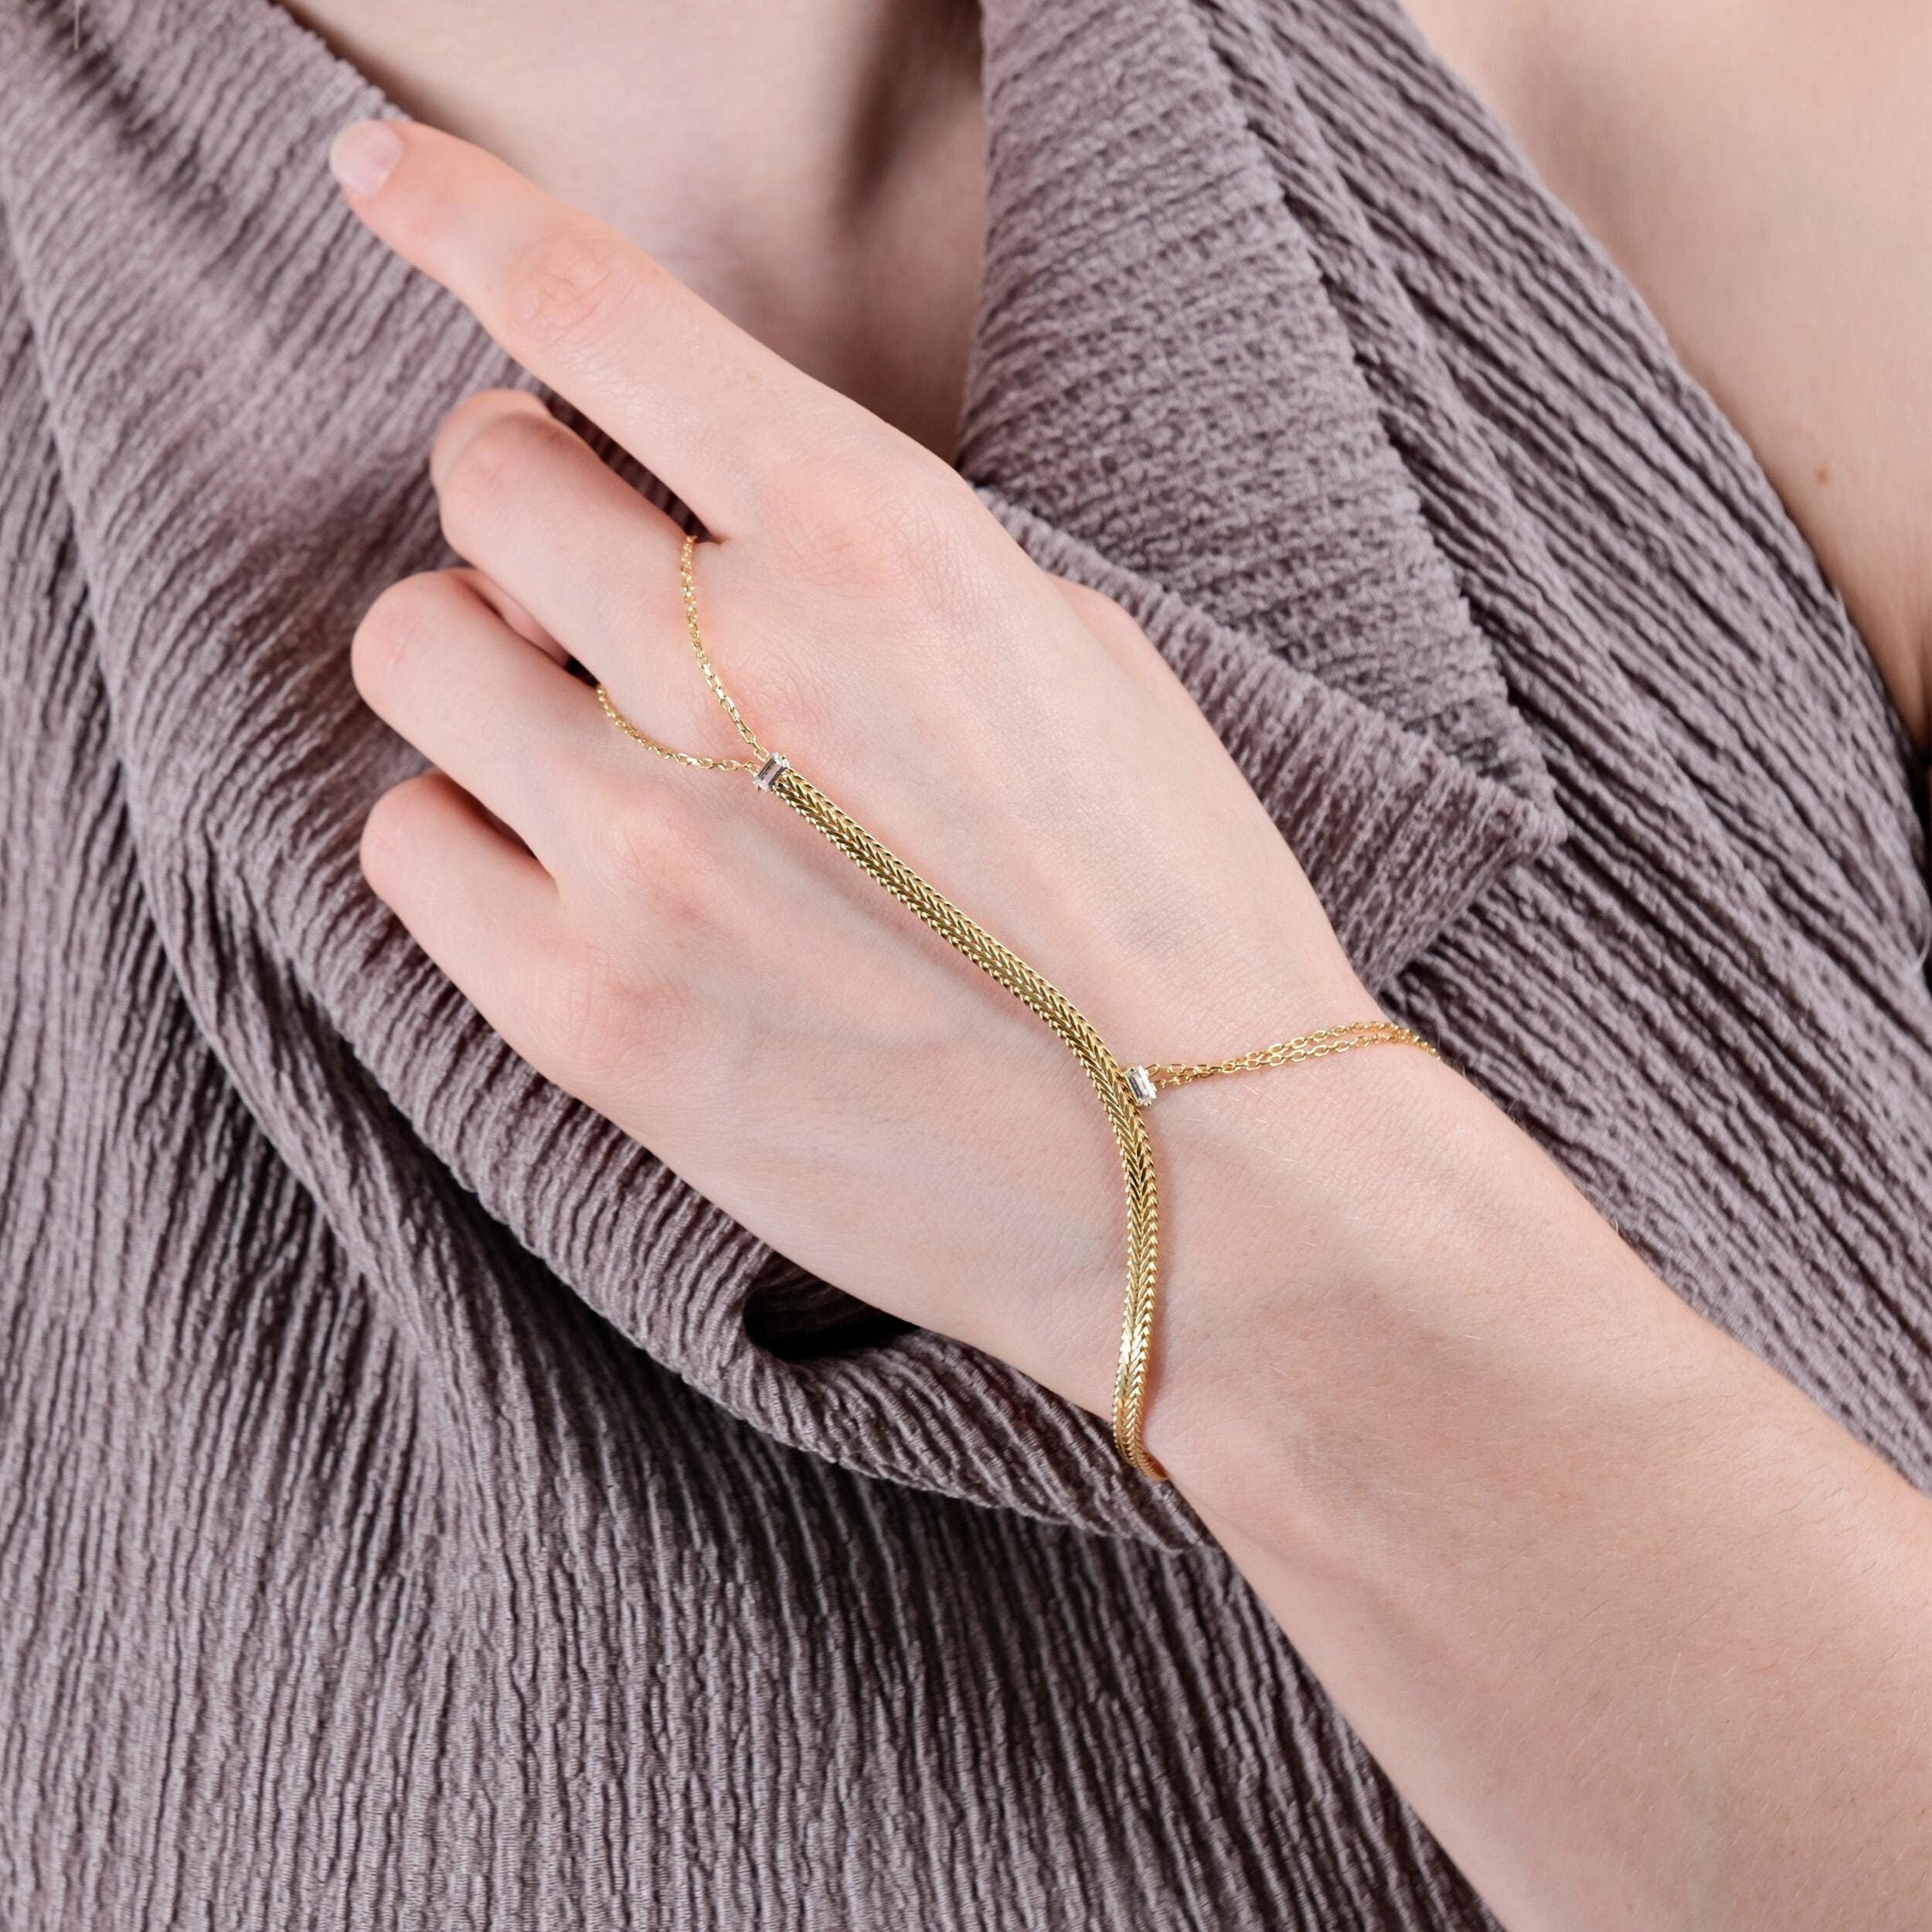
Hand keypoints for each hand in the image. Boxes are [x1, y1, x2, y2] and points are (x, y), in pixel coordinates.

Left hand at [331, 117, 1404, 1441]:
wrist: (1216, 1181)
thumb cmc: (1181, 918)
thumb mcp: (1071, 665)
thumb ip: (870, 579)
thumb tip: (716, 548)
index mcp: (880, 546)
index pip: (599, 314)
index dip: (462, 212)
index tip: (379, 171)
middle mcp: (733, 671)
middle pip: (483, 478)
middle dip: (531, 492)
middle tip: (599, 568)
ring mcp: (643, 855)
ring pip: (415, 651)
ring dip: (487, 659)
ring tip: (591, 733)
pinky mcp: (590, 1020)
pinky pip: (403, 847)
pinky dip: (463, 826)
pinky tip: (563, 861)